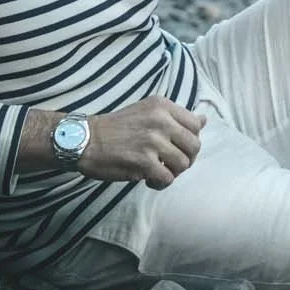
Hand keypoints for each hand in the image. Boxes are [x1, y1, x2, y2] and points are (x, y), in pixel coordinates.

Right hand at [80, 95, 206, 188]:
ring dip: (172, 172)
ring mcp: (153, 141)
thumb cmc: (117, 128)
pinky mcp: (144, 162)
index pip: (196, 125)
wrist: (85, 140)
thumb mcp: (147, 112)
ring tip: (157, 171)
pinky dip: (160, 183)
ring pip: (183, 164)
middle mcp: (160, 120)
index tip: (176, 147)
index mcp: (162, 106)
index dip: (189, 141)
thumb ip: (175, 117)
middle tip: (169, 163)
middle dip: (186, 159)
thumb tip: (205, 120)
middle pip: (194, 146)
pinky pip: (167, 178)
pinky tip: (148, 180)